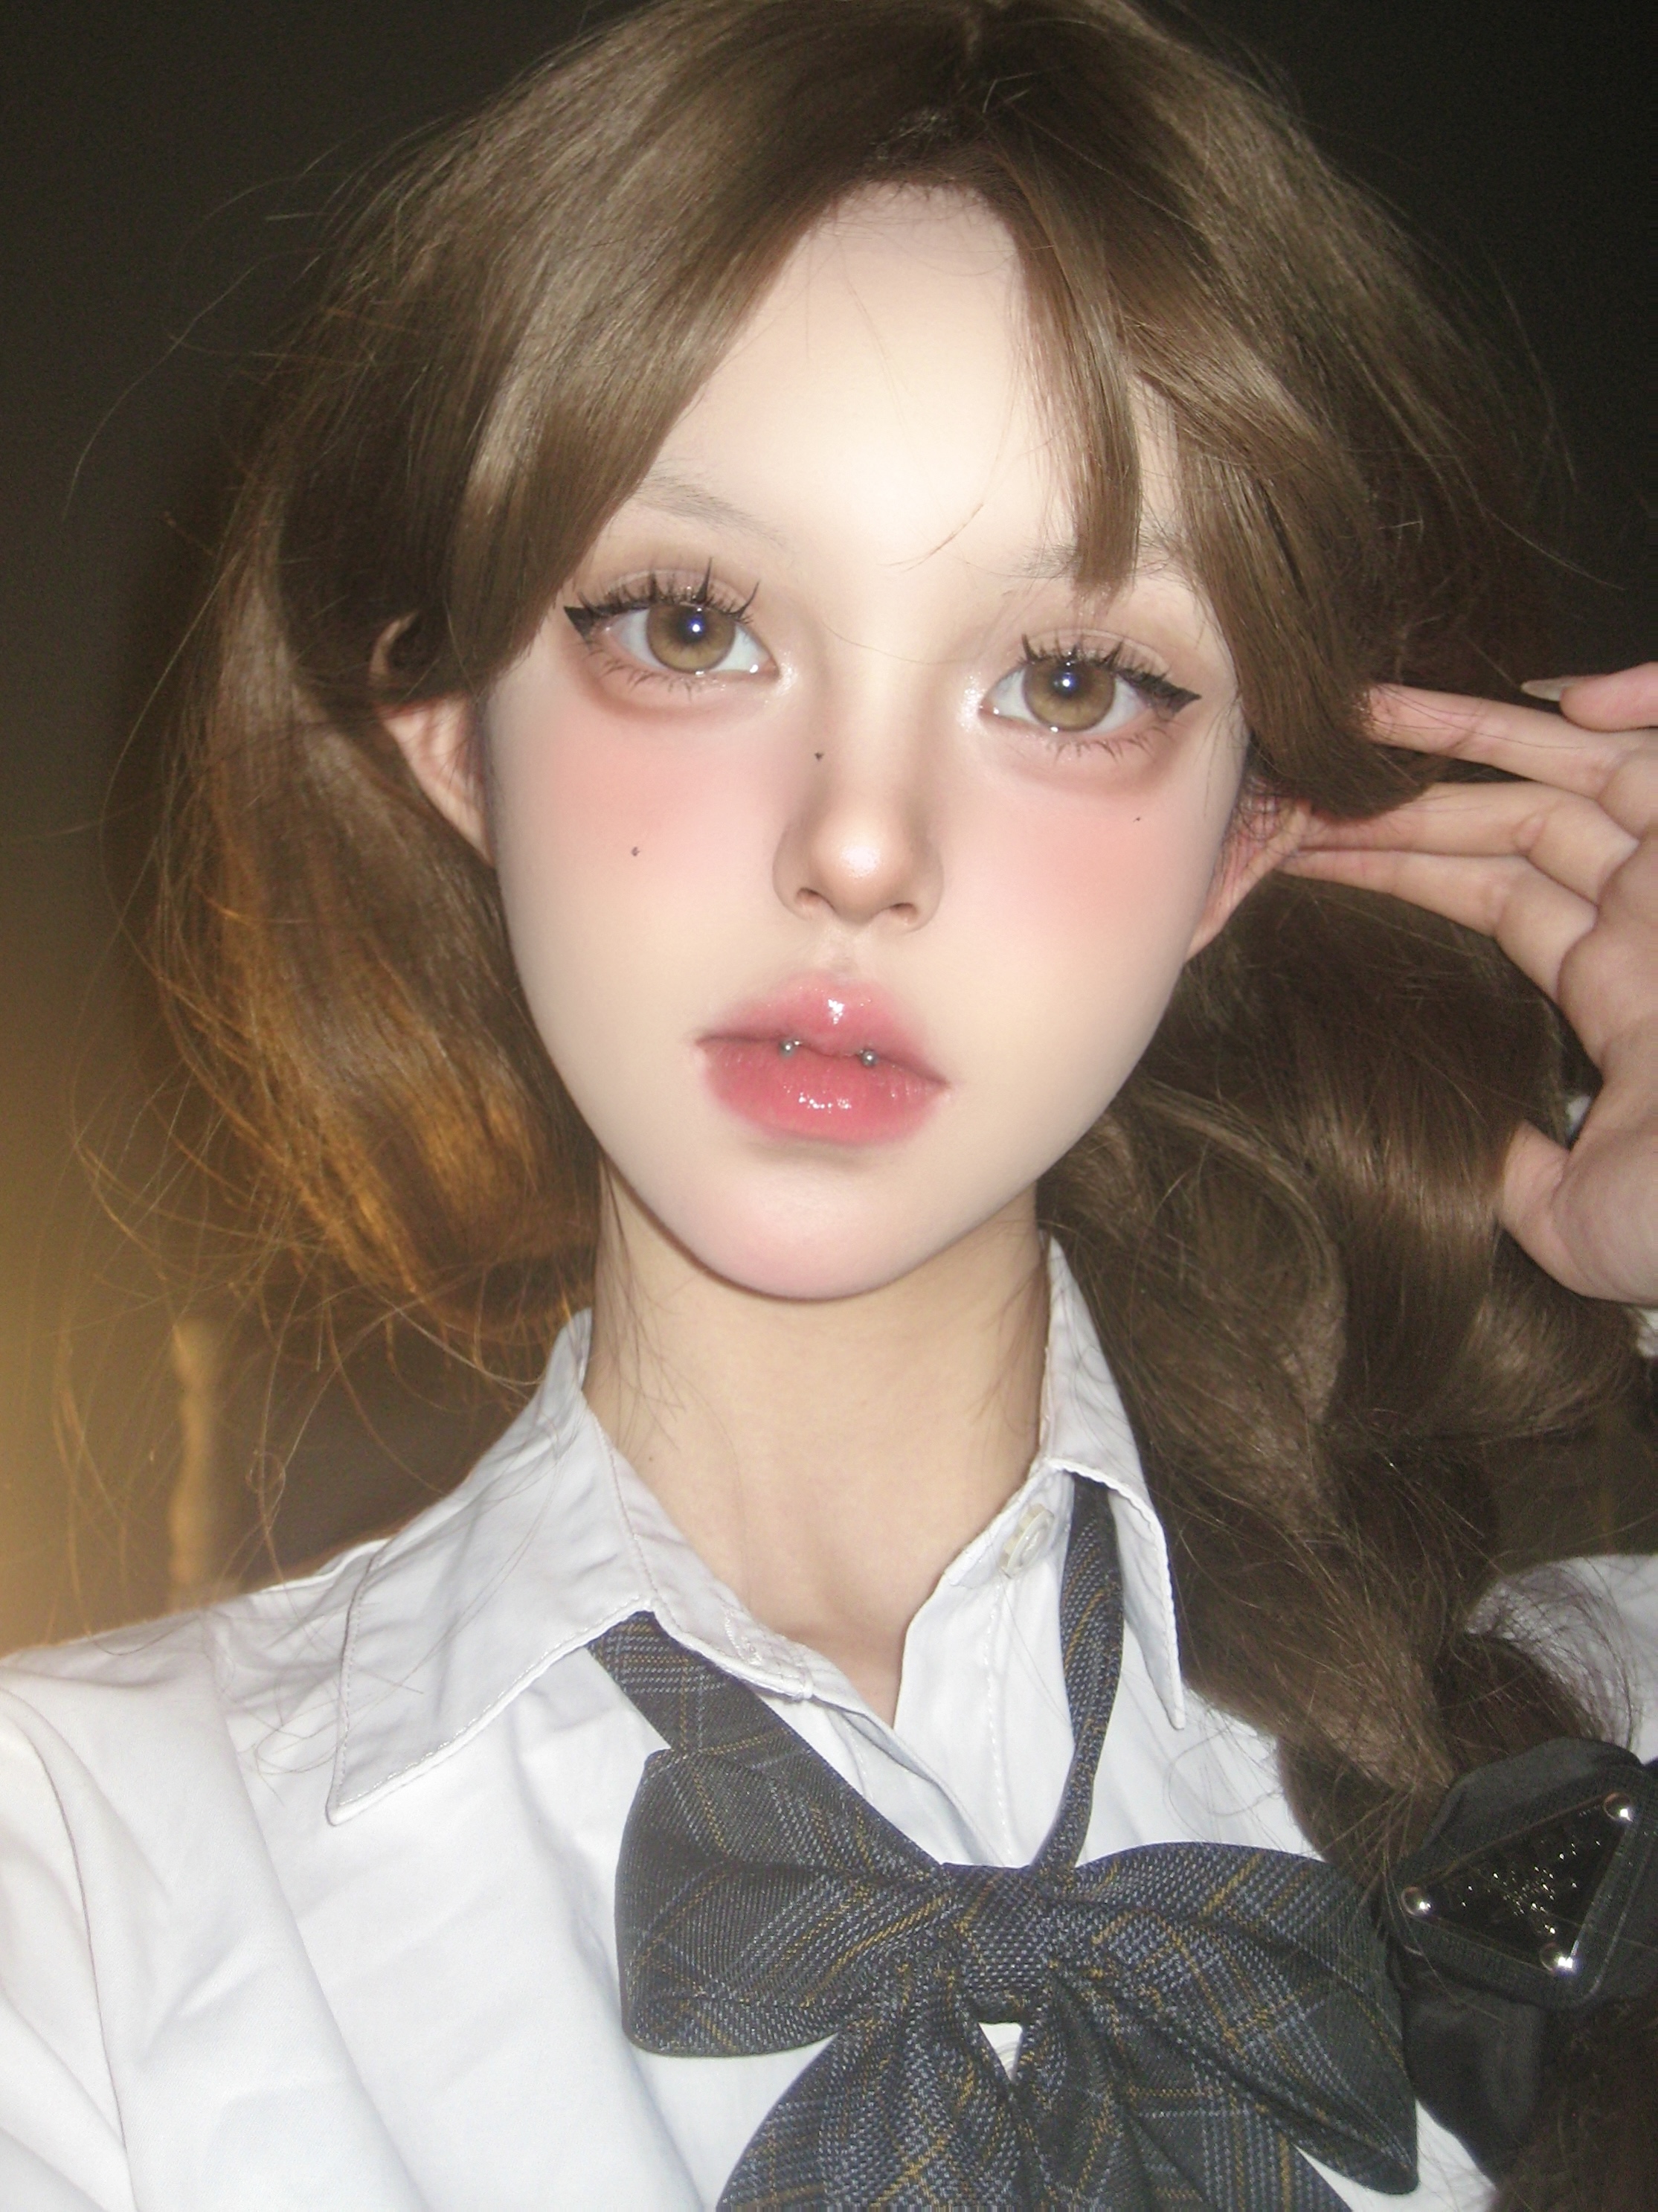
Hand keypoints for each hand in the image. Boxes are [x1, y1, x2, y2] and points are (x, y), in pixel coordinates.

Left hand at [1284, 664, 1657, 1303]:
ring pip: (1580, 762)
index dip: (1402, 863)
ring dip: (1472, 726)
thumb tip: (1459, 1153)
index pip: (1494, 894)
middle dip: (1407, 793)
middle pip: (1517, 818)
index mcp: (1623, 989)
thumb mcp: (1573, 1216)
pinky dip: (1650, 694)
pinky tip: (1565, 690)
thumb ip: (1512, 1172)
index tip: (1313, 848)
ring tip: (1361, 703)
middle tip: (1301, 774)